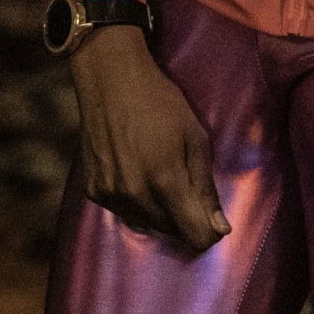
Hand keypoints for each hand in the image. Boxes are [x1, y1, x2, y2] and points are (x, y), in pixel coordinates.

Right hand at [67, 25, 228, 249]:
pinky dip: (134, 201)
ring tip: (158, 173)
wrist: (110, 79)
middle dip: (184, 216)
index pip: (195, 235)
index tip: (212, 217)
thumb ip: (205, 187)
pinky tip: (135, 171)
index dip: (209, 230)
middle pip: (172, 231)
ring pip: (147, 223)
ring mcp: (110, 193)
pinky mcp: (93, 190)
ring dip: (159, 210)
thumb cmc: (159, 102)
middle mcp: (135, 194)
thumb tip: (220, 229)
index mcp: (165, 180)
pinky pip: (123, 211)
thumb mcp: (194, 137)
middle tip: (183, 181)